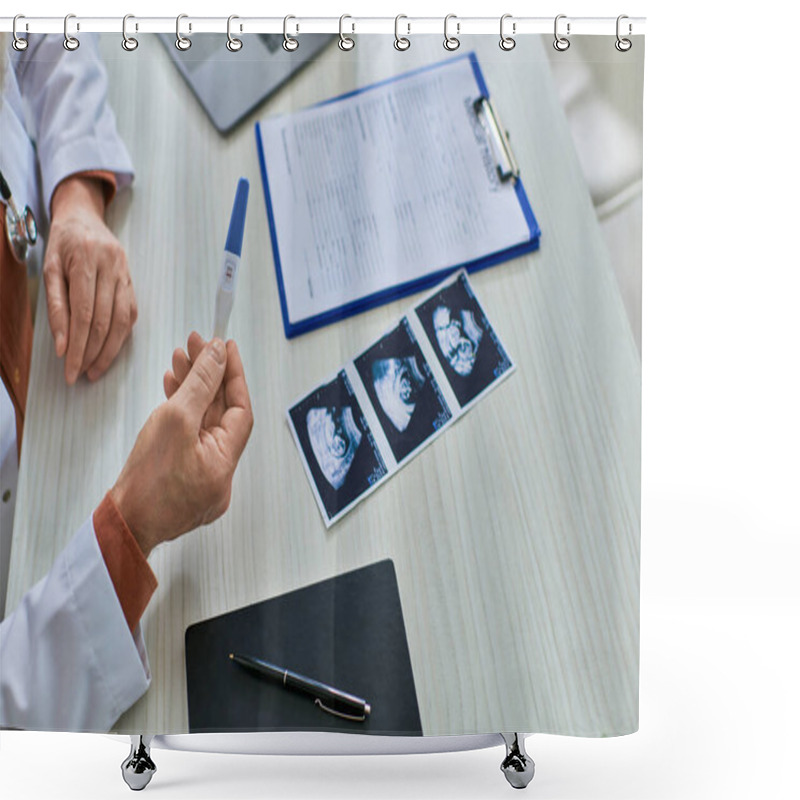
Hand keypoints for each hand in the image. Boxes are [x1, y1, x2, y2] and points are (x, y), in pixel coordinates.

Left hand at [43, 176, 137, 383]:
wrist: (85, 217)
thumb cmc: (62, 244)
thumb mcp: (49, 269)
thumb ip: (56, 307)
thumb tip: (62, 346)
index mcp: (87, 260)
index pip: (84, 314)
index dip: (79, 346)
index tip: (70, 370)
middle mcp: (112, 267)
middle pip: (105, 321)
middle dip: (92, 353)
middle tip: (80, 375)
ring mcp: (126, 274)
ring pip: (122, 321)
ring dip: (109, 351)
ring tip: (94, 370)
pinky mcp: (133, 282)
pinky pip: (130, 315)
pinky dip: (121, 336)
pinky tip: (109, 351)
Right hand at [110, 334, 253, 557]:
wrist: (119, 526)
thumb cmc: (145, 483)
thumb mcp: (174, 419)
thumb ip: (200, 383)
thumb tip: (217, 355)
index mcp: (226, 462)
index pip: (240, 408)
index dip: (233, 375)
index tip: (225, 347)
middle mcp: (220, 474)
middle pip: (220, 414)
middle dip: (208, 377)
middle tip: (195, 345)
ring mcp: (201, 479)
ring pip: (202, 425)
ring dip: (192, 391)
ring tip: (179, 359)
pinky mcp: (181, 481)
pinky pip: (188, 440)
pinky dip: (181, 414)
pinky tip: (171, 390)